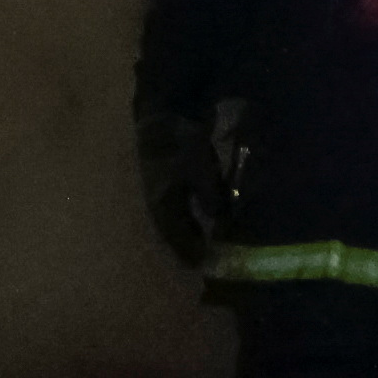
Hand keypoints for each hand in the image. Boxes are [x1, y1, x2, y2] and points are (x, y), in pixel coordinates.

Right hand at [138, 112, 232, 268]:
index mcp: (163, 204)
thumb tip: (218, 219)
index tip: (207, 267)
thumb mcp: (200, 171)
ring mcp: (160, 187)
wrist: (165, 110)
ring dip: (189, 230)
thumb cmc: (181, 143)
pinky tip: (204, 213)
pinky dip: (191, 213)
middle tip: (207, 259)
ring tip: (206, 241)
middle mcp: (158, 201)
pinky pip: (181, 203)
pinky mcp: (167, 175)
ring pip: (176, 218)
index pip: (177, 238)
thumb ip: (211, 197)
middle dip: (190, 245)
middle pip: (174, 231)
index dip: (192, 253)